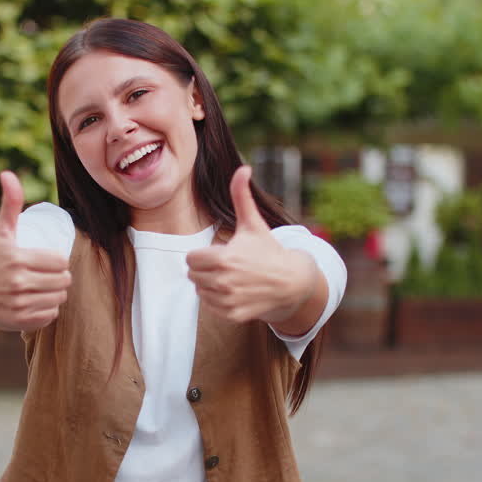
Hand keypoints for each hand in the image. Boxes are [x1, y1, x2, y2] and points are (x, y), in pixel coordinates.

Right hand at [0, 171, 71, 330]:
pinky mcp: (20, 320)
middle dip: (59, 277)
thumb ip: (10, 203)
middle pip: (63, 281)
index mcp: (18, 259)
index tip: (48, 260)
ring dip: (56, 293)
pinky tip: (37, 302)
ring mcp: (19, 303)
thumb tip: (8, 174)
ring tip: (44, 287)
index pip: (60, 261)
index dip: (57, 261)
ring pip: (59, 298)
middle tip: (48, 275)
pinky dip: (47, 310)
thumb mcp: (2, 231)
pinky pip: (50, 315)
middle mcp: (18, 282)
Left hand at [186, 166, 318, 327]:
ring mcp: (228, 300)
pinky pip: (210, 306)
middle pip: (193, 275)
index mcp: (223, 258)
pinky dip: (217, 300)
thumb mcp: (253, 223)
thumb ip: (241, 195)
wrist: (291, 282)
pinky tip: (234, 291)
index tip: (218, 252)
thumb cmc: (268, 250)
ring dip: (209, 284)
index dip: (202, 254)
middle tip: (224, 265)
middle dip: (205, 269)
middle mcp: (224, 281)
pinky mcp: (233, 314)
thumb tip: (242, 167)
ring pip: (200, 291)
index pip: (190, 259)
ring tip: (230, 277)